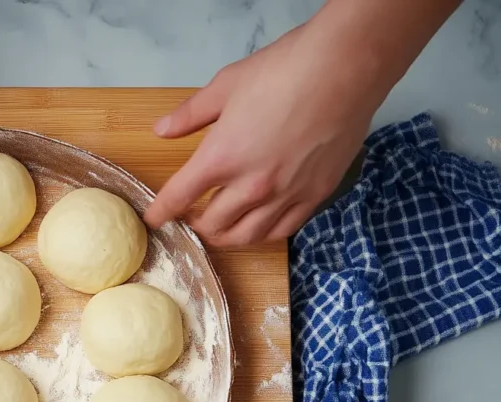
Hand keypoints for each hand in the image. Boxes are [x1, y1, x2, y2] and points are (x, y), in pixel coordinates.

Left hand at [144, 26, 374, 246]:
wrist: (346, 67)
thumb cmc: (285, 70)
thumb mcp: (226, 86)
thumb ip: (190, 114)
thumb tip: (162, 130)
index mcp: (221, 157)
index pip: (179, 197)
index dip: (161, 212)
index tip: (154, 219)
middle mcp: (252, 185)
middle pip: (212, 225)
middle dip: (196, 225)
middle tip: (192, 217)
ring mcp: (286, 193)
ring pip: (247, 236)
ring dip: (227, 236)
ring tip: (220, 228)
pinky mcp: (316, 194)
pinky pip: (283, 230)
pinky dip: (264, 234)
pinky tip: (258, 225)